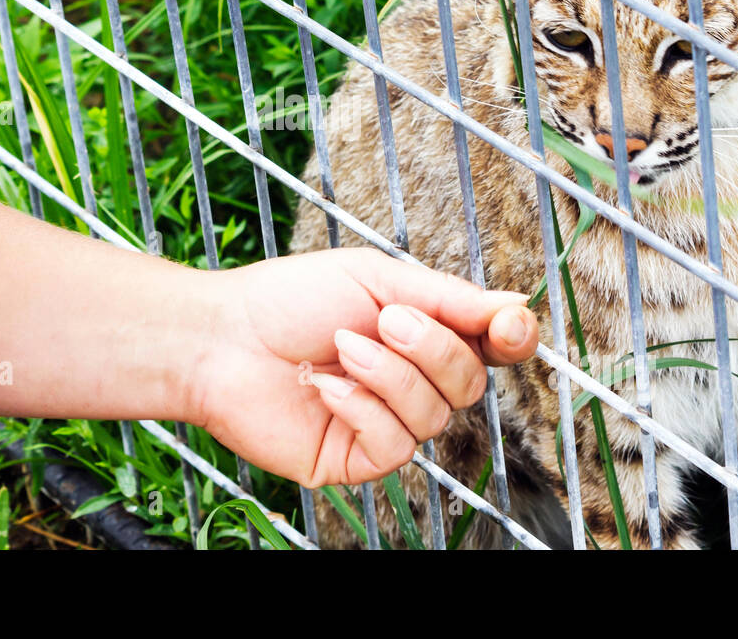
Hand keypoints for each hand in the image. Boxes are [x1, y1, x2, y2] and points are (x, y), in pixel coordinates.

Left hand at [189, 247, 538, 487]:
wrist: (221, 337)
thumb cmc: (289, 300)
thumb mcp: (376, 279)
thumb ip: (447, 298)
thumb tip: (517, 308)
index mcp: (420, 332)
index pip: (489, 345)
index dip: (511, 338)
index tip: (509, 326)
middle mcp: (410, 380)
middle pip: (469, 381)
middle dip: (431, 348)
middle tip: (386, 320)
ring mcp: (383, 422)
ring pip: (433, 415)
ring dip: (389, 376)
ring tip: (342, 348)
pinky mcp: (354, 459)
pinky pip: (393, 446)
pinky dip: (362, 410)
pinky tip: (325, 389)